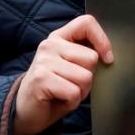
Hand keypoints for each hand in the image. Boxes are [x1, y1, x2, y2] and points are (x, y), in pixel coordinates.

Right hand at [13, 15, 113, 134]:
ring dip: (80, 92)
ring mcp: (44, 61)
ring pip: (85, 77)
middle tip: (71, 85)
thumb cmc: (54, 90)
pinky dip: (72, 102)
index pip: (86, 22)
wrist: (26, 112)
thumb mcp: (71, 67)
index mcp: (59, 38)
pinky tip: (58, 100)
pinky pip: (74, 92)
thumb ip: (85, 56)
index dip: (102, 40)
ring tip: (64, 93)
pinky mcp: (41, 78)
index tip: (107, 58)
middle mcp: (49, 45)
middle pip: (92, 58)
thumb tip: (109, 56)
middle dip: (88, 78)